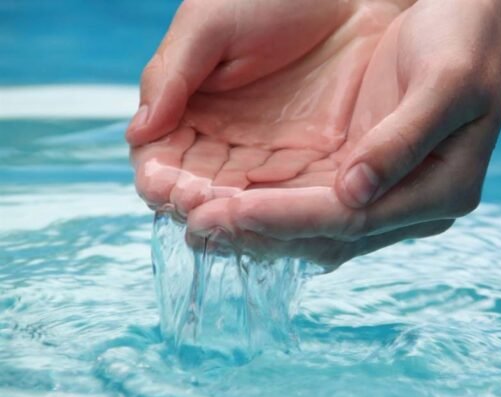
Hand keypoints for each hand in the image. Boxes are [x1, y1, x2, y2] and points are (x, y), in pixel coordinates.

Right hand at [129, 0, 407, 215]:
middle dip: (195, 203)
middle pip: (202, 189)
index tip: (160, 186)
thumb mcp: (211, 25)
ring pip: (245, 200)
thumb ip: (172, 76)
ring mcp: (272, 154)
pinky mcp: (316, 161)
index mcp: (191, 109)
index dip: (160, 176)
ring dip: (233, 215)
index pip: (164, 158)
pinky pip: (293, 195)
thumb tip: (137, 132)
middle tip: (194, 210)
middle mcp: (228, 141)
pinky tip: (272, 217)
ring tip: (226, 219)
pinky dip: (280, 211)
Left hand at [184, 0, 500, 259]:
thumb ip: (404, 140)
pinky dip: (269, 205)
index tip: (230, 212)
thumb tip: (355, 194)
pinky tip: (227, 200)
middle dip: (260, 232)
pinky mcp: (366, 177)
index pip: (352, 220)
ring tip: (197, 221)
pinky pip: (310, 202)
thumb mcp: (446, 84)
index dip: (289, 219)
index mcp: (441, 191)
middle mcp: (412, 206)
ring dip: (258, 227)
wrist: (473, 27)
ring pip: (313, 228)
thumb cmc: (465, 47)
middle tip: (195, 226)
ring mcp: (387, 196)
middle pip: (327, 236)